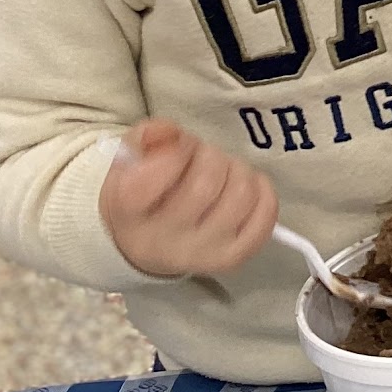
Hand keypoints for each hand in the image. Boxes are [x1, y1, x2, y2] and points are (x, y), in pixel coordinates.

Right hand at [101, 119, 277, 277]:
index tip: (179, 145)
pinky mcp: (230, 258)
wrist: (144, 242)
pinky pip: (264, 219)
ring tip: (222, 172)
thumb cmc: (142, 192)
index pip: (148, 184)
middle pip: (206, 184)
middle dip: (210, 155)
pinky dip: (262, 192)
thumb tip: (169, 133)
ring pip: (241, 196)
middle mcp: (160, 242)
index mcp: (127, 214)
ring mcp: (198, 254)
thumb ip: (148, 136)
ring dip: (237, 171)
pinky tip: (244, 186)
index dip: (175, 151)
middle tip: (201, 157)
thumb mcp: (131, 158)